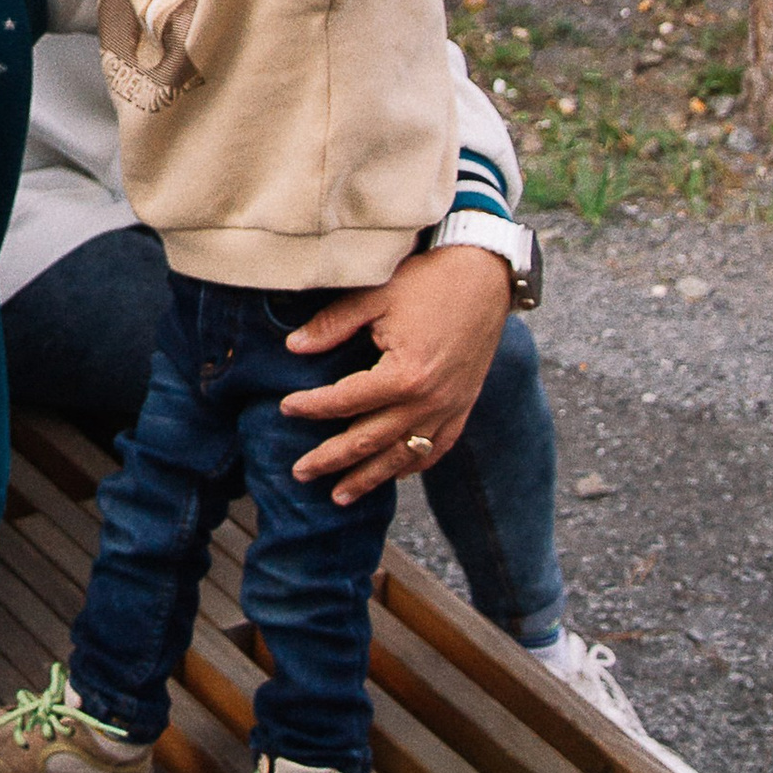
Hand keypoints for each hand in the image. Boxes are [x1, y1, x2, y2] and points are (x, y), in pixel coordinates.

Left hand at [279, 241, 509, 503]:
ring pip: (402, 456)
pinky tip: (392, 474)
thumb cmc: (429, 281)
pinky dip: (412, 465)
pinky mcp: (463, 407)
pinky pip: (436, 448)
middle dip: (331, 460)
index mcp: (404, 376)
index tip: (285, 408)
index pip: (345, 401)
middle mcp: (428, 402)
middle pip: (369, 441)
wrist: (486, 275)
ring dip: (369, 478)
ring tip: (339, 496)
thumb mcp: (375, 295)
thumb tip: (293, 347)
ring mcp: (449, 409)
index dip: (311, 406)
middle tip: (300, 473)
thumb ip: (333, 324)